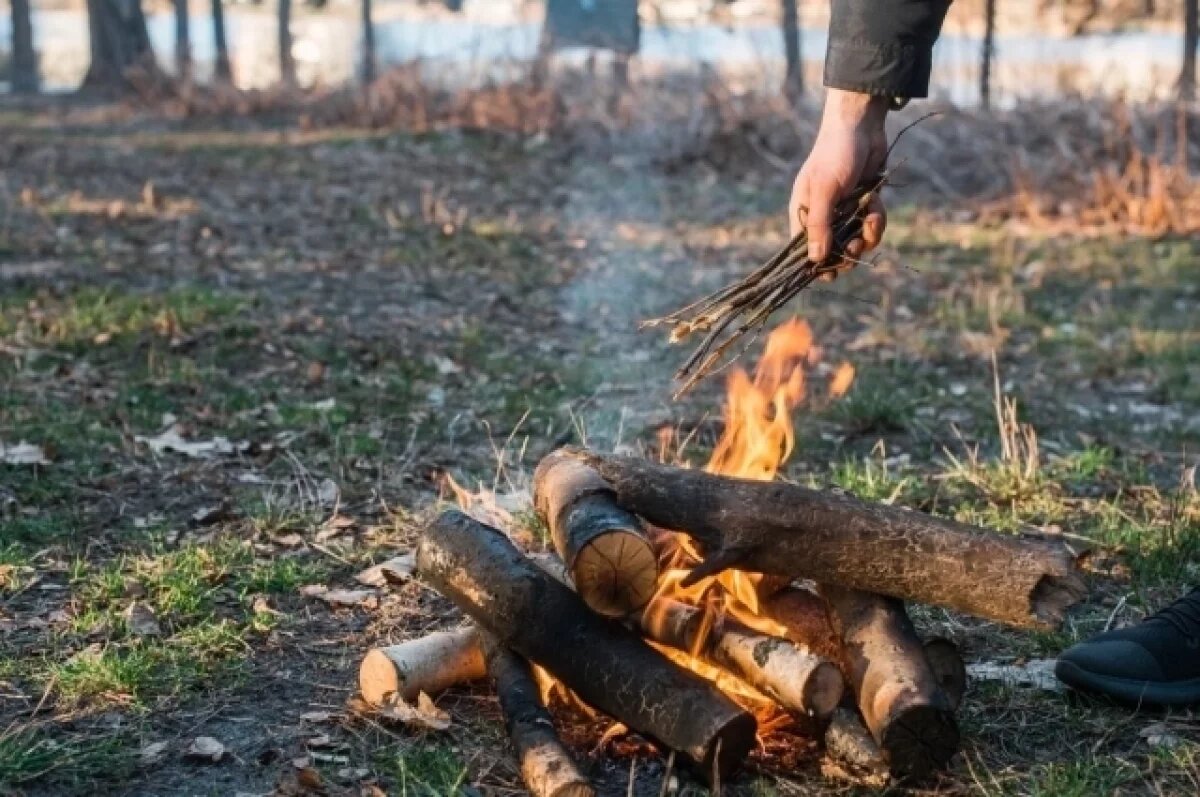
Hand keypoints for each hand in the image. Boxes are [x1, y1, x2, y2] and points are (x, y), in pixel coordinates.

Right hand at [789, 89, 888, 263]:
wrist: (862, 126)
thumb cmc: (836, 154)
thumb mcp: (825, 190)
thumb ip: (820, 225)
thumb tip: (814, 260)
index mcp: (803, 213)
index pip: (804, 250)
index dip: (816, 265)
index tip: (831, 273)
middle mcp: (822, 216)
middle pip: (833, 252)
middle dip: (848, 251)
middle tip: (857, 244)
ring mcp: (844, 211)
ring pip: (856, 241)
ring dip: (867, 234)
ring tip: (871, 217)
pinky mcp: (863, 204)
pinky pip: (871, 226)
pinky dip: (876, 219)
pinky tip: (876, 203)